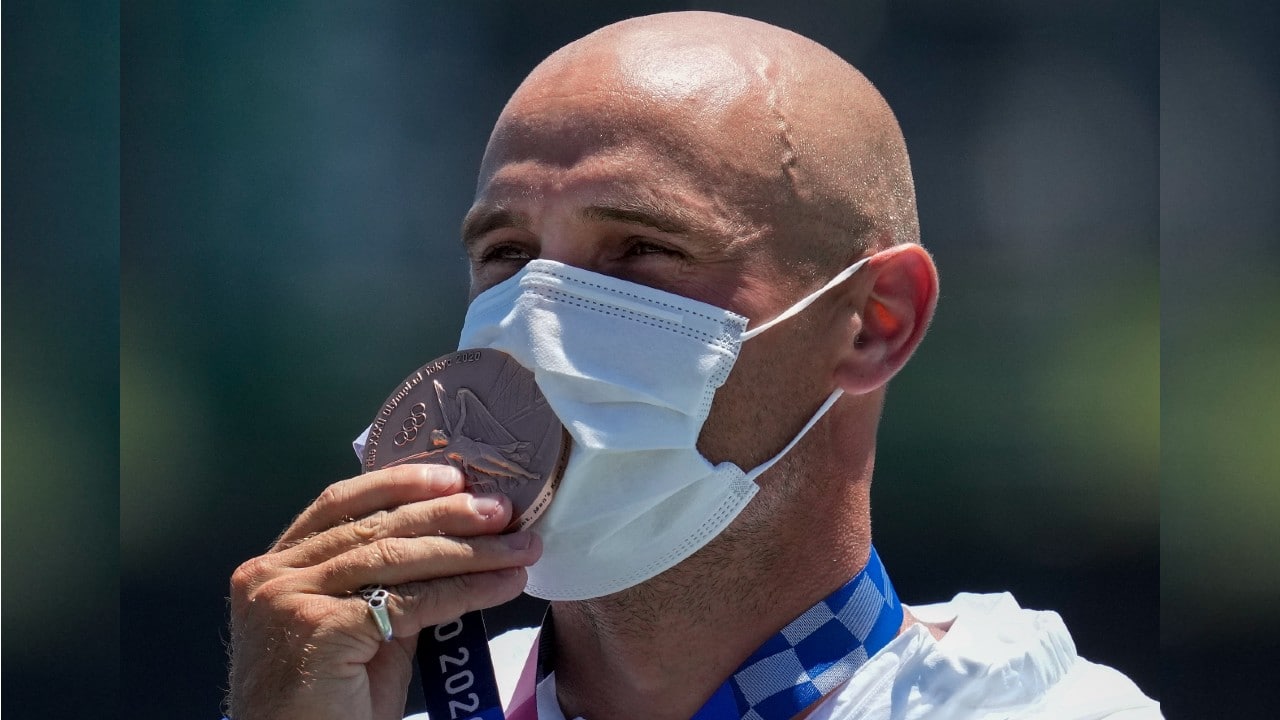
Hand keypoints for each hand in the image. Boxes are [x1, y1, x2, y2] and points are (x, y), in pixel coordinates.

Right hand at [226, 464, 540, 719]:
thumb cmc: (329, 708)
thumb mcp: (358, 631)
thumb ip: (385, 587)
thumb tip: (450, 545)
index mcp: (272, 567)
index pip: (342, 504)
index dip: (400, 484)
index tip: (454, 476)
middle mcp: (271, 575)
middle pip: (376, 527)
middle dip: (448, 514)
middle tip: (504, 510)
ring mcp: (290, 598)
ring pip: (398, 557)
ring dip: (470, 550)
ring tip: (519, 546)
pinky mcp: (321, 626)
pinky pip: (412, 599)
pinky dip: (466, 589)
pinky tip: (502, 585)